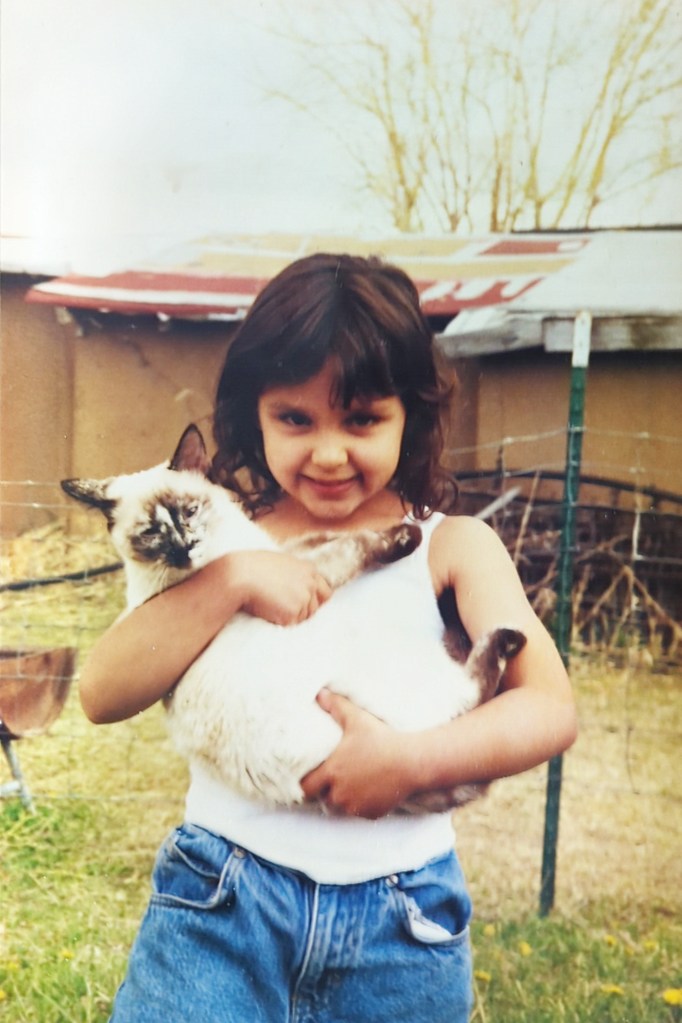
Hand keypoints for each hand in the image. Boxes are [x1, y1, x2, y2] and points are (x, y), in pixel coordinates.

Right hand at [230, 550, 331, 625]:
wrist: (240, 575)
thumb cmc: (252, 567)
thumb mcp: (280, 564)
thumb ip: (294, 575)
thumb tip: (294, 587)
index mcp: (309, 570)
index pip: (325, 592)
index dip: (315, 601)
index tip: (304, 606)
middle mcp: (311, 584)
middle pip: (315, 608)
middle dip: (303, 611)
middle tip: (283, 609)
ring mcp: (304, 599)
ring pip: (302, 618)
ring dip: (289, 616)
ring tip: (270, 604)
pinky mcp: (293, 613)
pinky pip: (290, 624)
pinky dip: (279, 621)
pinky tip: (267, 610)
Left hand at [300, 689, 415, 818]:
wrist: (412, 762)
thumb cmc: (383, 739)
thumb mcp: (357, 719)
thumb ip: (336, 706)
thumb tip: (320, 694)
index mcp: (332, 772)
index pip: (306, 787)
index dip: (308, 781)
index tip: (313, 775)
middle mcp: (340, 794)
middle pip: (323, 798)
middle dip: (326, 791)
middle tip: (333, 778)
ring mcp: (356, 806)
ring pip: (341, 808)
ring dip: (343, 799)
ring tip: (351, 784)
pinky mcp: (371, 813)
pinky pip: (359, 812)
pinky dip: (361, 805)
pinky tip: (368, 790)